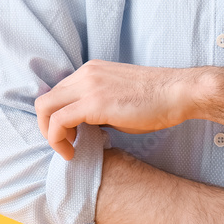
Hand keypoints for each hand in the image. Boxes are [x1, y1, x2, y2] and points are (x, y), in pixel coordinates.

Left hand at [34, 60, 200, 159]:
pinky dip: (57, 139)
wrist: (178, 92)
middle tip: (67, 144)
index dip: (58, 117)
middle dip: (48, 126)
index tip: (71, 134)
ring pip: (45, 109)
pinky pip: (58, 121)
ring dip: (50, 134)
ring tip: (68, 149)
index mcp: (91, 71)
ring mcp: (88, 87)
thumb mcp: (119, 98)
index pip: (58, 93)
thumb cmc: (157, 100)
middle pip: (46, 99)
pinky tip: (72, 151)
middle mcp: (85, 74)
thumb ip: (98, 108)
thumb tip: (86, 126)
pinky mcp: (93, 104)